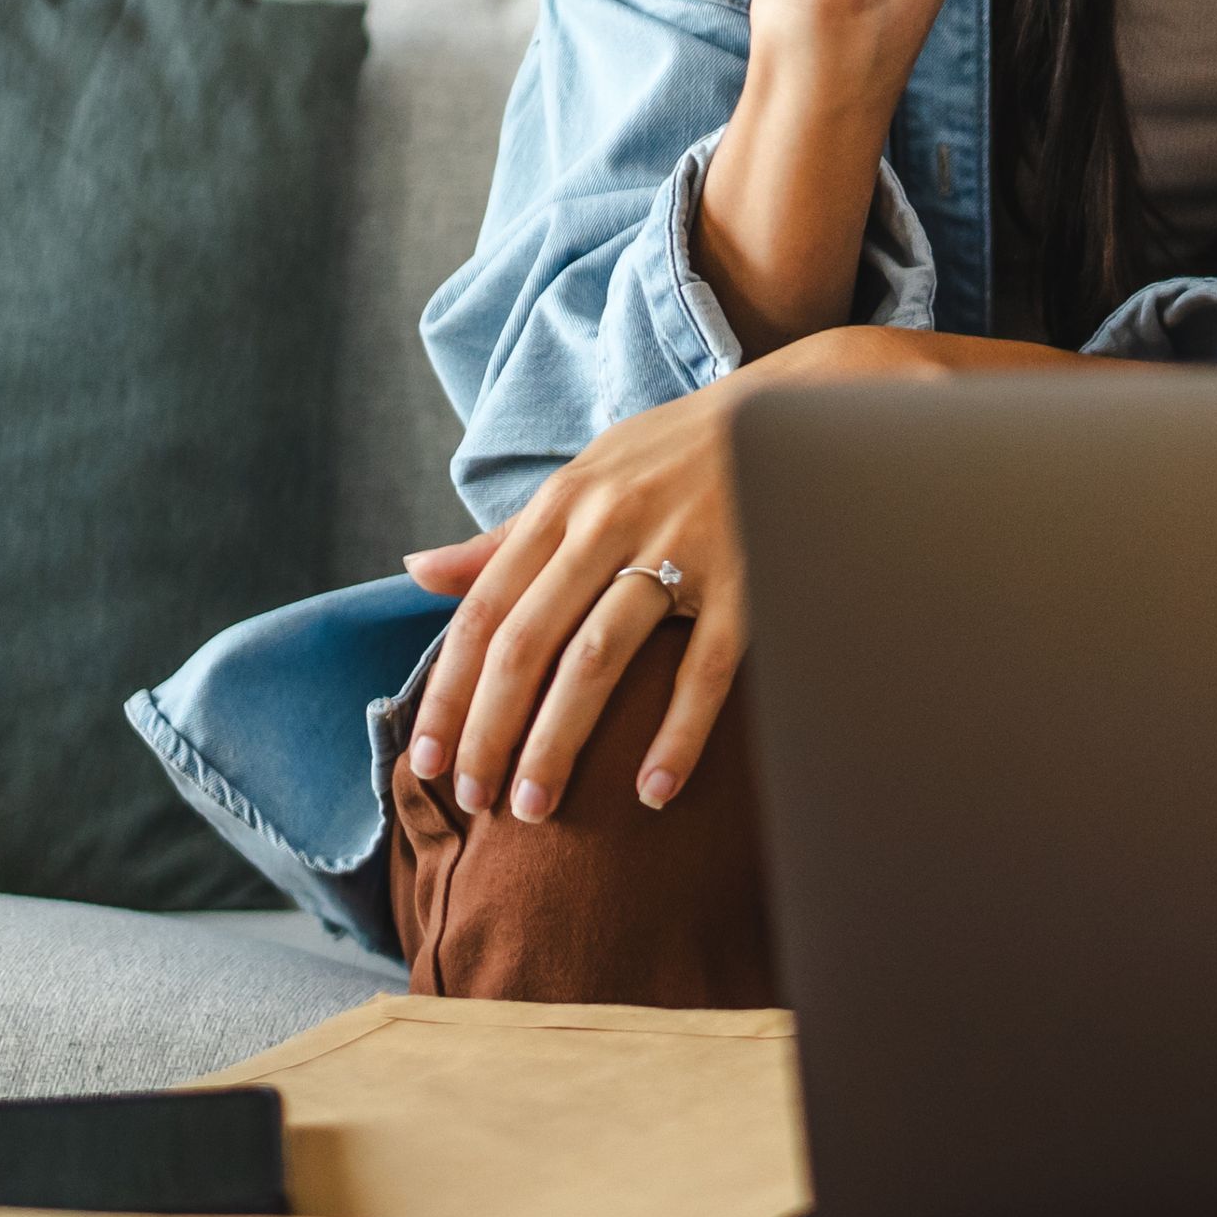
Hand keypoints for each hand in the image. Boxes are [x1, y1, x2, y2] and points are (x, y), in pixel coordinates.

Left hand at [403, 329, 1096, 823]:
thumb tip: (417, 571)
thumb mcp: (587, 477)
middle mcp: (611, 523)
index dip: (450, 691)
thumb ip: (506, 537)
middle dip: (492, 730)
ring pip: (598, 660)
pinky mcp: (748, 577)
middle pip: (528, 643)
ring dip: (559, 741)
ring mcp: (682, 549)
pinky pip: (702, 670)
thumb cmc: (680, 453)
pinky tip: (652, 792)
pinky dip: (675, 735)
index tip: (426, 760)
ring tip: (537, 807)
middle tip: (476, 800)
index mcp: (565, 503)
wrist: (799, 410)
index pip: (485, 611)